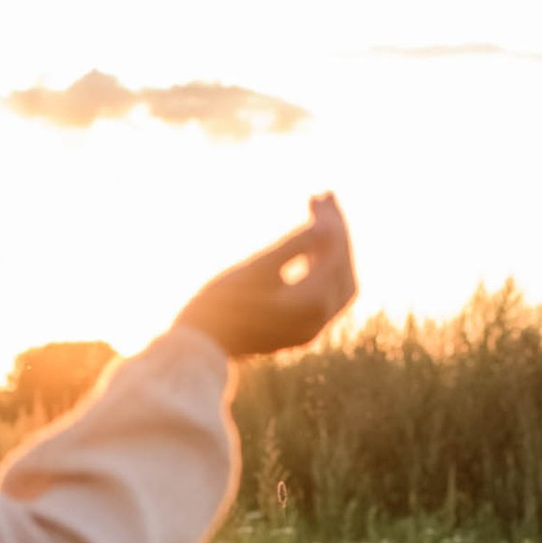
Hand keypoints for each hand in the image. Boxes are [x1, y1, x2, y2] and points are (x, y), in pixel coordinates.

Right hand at [175, 192, 356, 361]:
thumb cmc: (219, 304)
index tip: (320, 195)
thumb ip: (291, 247)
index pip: (335, 254)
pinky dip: (324, 267)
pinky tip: (312, 246)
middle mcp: (316, 321)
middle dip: (337, 231)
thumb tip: (326, 226)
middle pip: (342, 267)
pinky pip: (327, 295)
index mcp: (309, 304)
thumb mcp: (254, 270)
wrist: (199, 347)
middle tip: (325, 196)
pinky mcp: (301, 331)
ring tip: (321, 214)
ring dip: (334, 248)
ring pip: (338, 281)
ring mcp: (310, 329)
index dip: (331, 222)